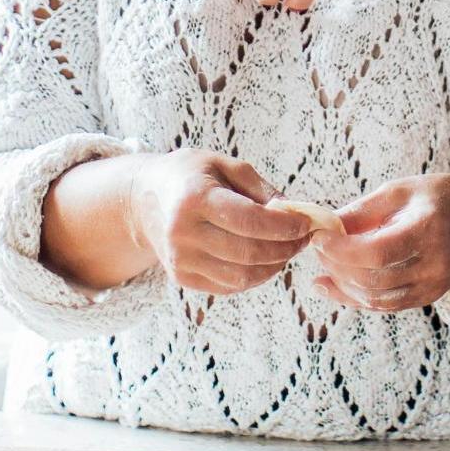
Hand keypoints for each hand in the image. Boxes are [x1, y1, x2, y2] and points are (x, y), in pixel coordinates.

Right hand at [128, 149, 312, 294]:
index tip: (306, 223)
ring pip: (242, 277)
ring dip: (274, 266)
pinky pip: (229, 286)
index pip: (249, 220)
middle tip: (303, 238)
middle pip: (248, 253)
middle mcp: (183, 233)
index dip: (284, 226)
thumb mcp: (223, 165)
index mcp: (194, 198)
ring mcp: (180, 260)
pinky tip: (265, 260)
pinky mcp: (182, 278)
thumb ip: (260, 189)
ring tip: (287, 249)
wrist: (143, 199)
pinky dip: (255, 276)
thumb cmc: (189, 176)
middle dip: (285, 248)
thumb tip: (295, 213)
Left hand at [309, 174, 449, 312]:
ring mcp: (434, 286)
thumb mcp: (401, 191)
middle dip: (336, 264)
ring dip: (342, 283)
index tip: (319, 237)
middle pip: (373, 278)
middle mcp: (436, 264)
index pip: (378, 252)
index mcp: (430, 229)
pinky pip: (384, 305)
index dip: (342, 249)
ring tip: (324, 263)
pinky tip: (331, 283)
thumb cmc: (439, 198)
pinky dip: (354, 297)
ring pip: (375, 298)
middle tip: (318, 246)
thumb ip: (363, 210)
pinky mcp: (428, 298)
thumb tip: (325, 226)